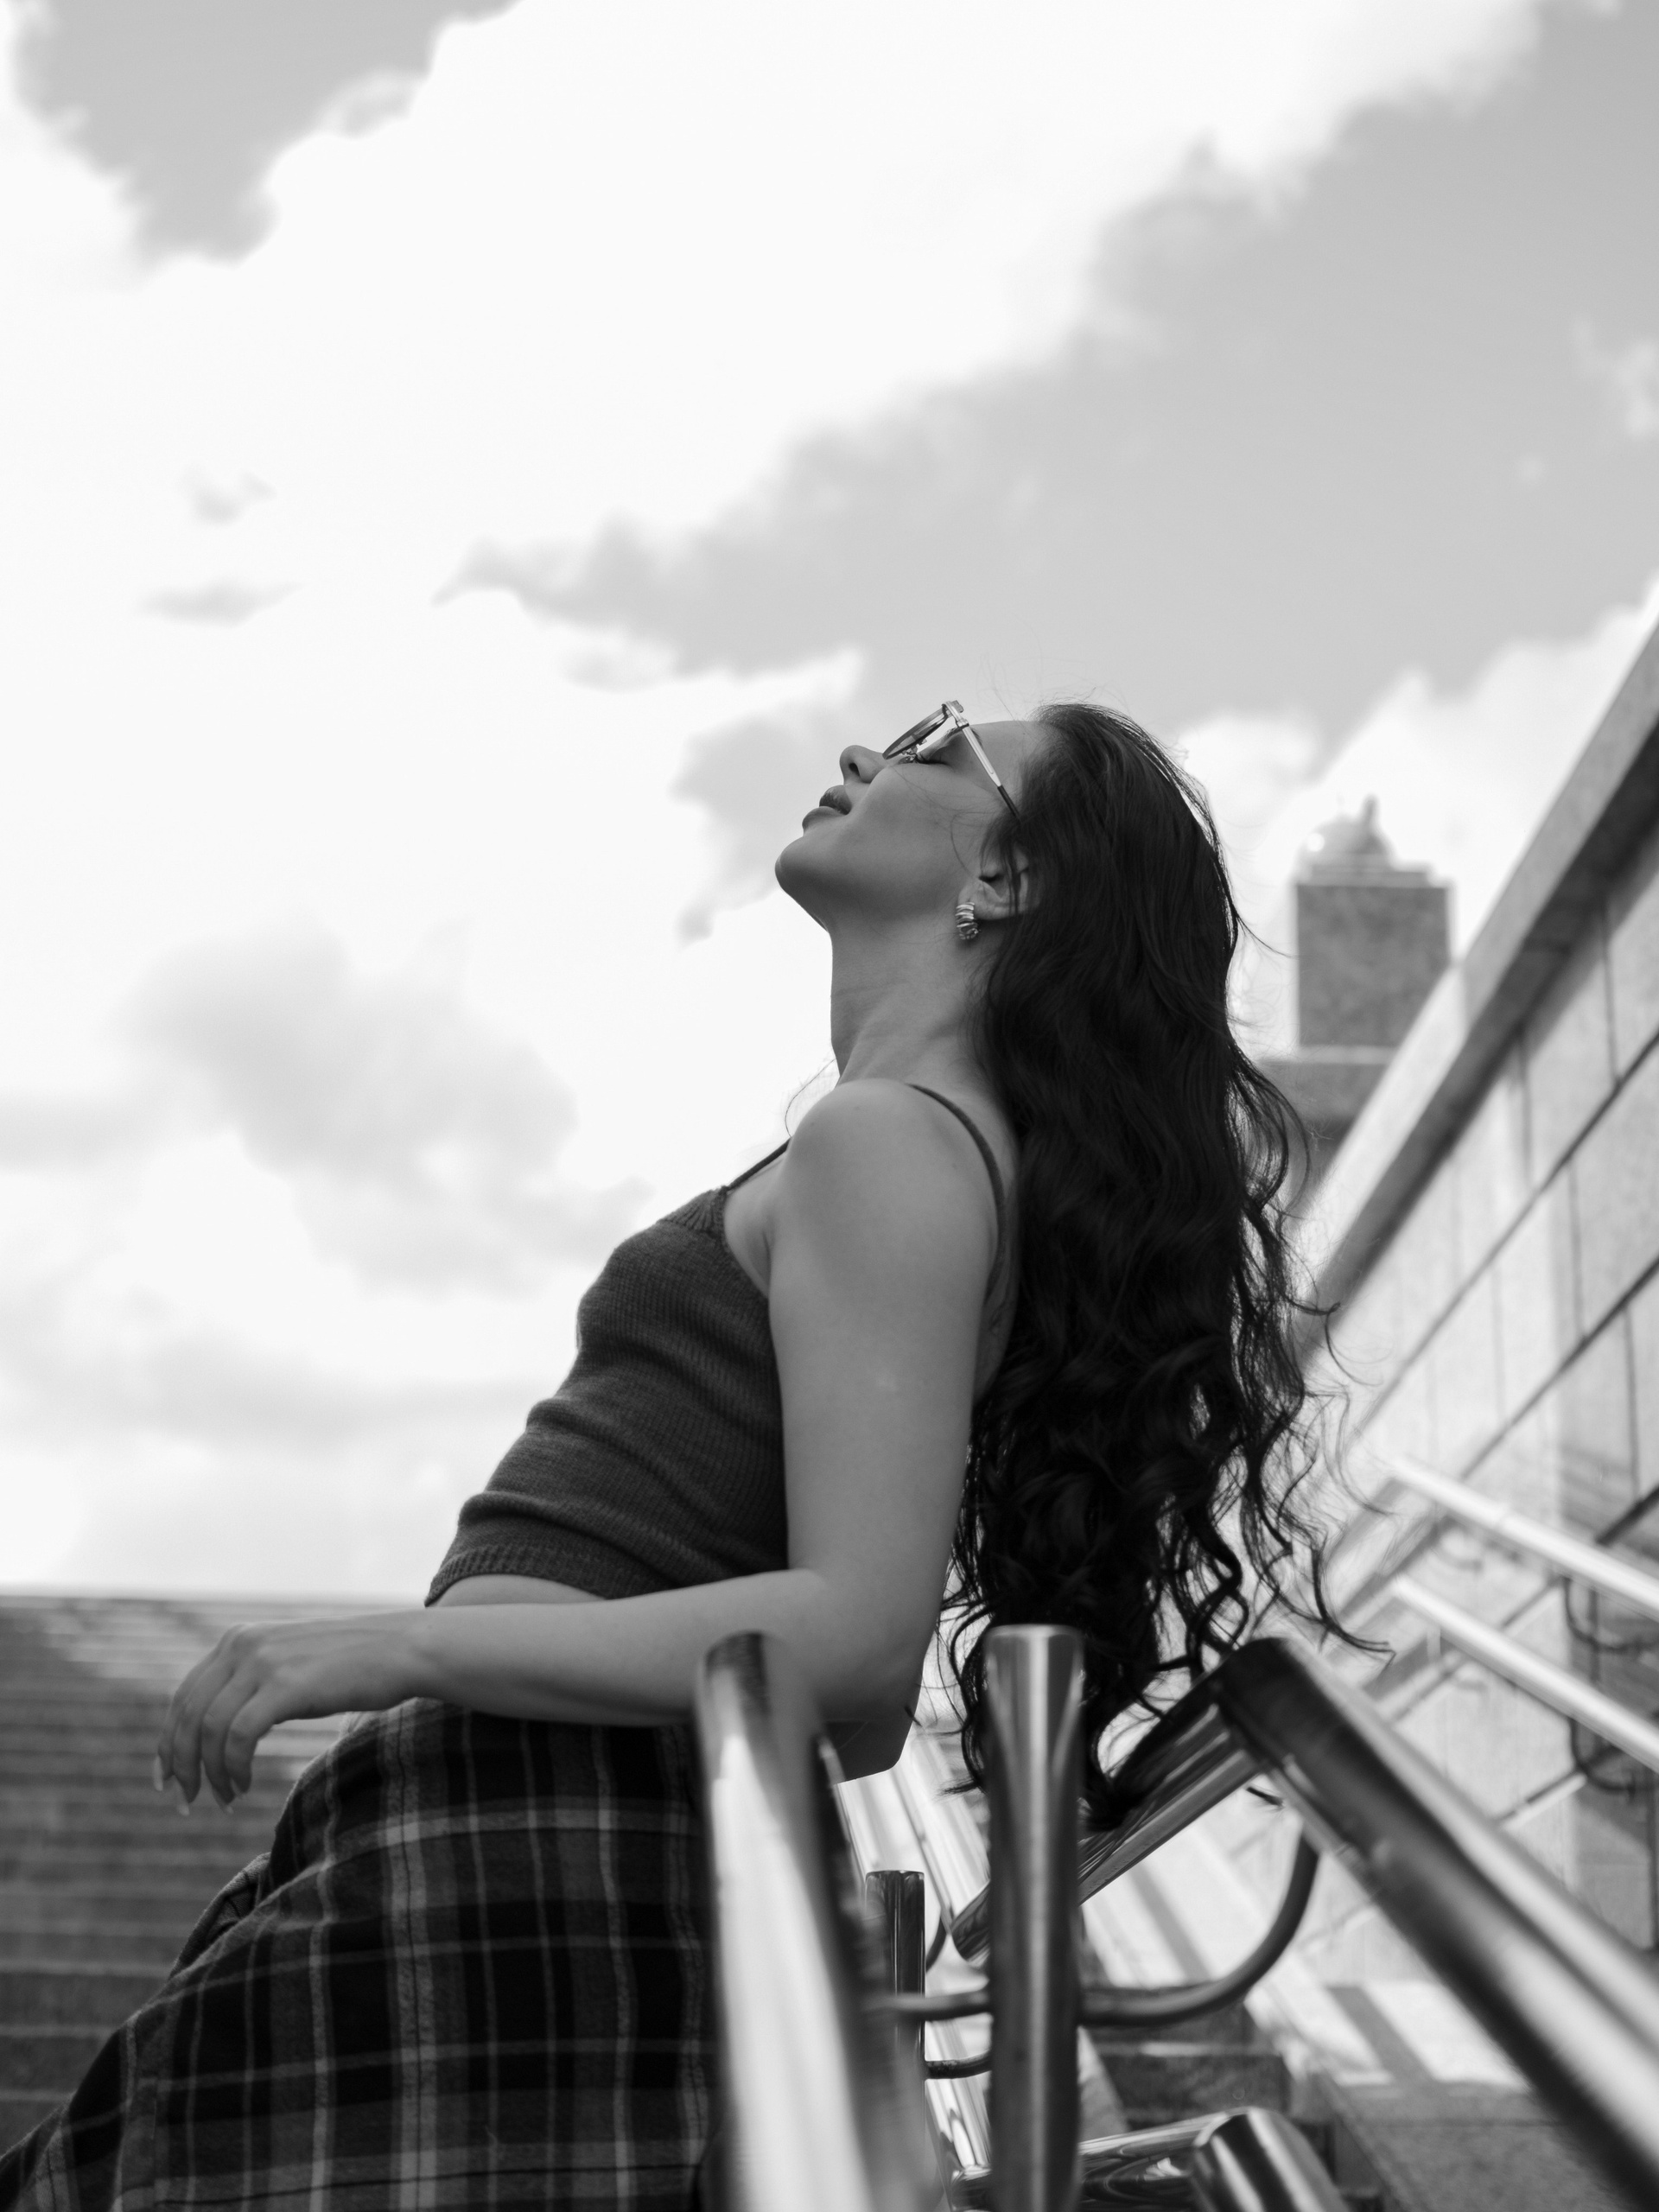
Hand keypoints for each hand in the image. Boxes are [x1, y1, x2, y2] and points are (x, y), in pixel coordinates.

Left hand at [155, 1611, 425, 1810]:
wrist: (401, 1648)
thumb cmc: (353, 1665)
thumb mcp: (291, 1666)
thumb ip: (255, 1685)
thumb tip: (222, 1732)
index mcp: (238, 1639)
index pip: (183, 1696)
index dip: (169, 1742)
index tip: (167, 1779)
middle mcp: (242, 1644)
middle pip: (186, 1715)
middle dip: (180, 1765)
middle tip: (187, 1801)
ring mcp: (262, 1661)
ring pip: (208, 1730)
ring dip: (211, 1774)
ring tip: (226, 1800)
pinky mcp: (284, 1683)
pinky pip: (237, 1736)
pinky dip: (234, 1768)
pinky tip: (245, 1786)